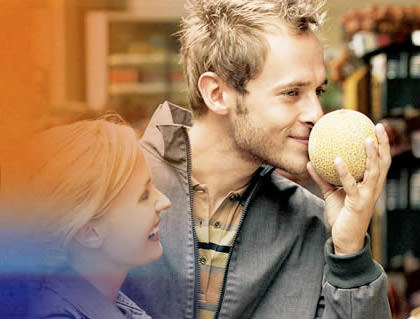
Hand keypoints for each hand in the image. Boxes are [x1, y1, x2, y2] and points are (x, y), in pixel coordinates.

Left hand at [307, 123, 390, 254]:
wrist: (344, 239)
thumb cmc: (341, 215)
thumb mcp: (330, 193)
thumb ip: (322, 178)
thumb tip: (309, 163)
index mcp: (369, 184)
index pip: (380, 161)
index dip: (381, 145)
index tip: (376, 128)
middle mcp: (373, 188)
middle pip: (383, 162)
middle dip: (383, 144)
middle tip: (377, 127)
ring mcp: (367, 196)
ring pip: (373, 171)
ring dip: (370, 155)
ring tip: (365, 139)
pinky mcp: (358, 204)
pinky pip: (350, 184)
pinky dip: (344, 171)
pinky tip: (337, 159)